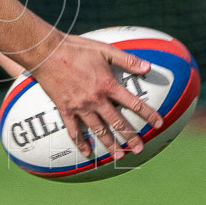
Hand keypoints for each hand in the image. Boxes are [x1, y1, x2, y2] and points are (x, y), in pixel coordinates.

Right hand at [31, 35, 163, 160]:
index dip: (148, 115)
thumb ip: (127, 60)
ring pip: (98, 130)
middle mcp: (96, 100)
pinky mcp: (65, 109)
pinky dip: (80, 143)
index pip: (134, 104)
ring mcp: (80, 107)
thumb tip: (148, 67)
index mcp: (108, 85)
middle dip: (130, 137)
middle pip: (117, 122)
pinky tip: (86, 153)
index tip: (158, 124)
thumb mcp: (105, 50)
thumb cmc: (76, 48)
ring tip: (119, 156)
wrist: (47, 53)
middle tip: (139, 149)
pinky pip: (73, 130)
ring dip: (110, 144)